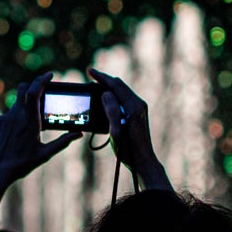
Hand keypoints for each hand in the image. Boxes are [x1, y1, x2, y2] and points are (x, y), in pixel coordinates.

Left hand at [0, 73, 81, 199]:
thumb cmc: (21, 164)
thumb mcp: (45, 154)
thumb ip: (63, 142)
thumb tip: (78, 134)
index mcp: (29, 120)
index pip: (34, 92)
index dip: (41, 80)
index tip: (49, 75)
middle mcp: (15, 116)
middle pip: (23, 90)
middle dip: (33, 87)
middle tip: (42, 90)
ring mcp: (4, 118)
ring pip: (16, 103)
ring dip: (25, 104)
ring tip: (33, 117)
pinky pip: (8, 114)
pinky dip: (16, 116)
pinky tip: (19, 130)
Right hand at [90, 68, 171, 189]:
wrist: (142, 160)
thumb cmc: (128, 149)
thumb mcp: (116, 130)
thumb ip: (112, 110)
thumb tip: (105, 92)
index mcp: (134, 107)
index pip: (116, 86)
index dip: (102, 78)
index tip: (90, 71)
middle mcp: (139, 105)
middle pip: (120, 86)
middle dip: (105, 80)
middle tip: (91, 77)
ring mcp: (139, 109)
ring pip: (122, 91)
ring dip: (109, 87)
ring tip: (95, 85)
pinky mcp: (137, 114)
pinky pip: (124, 98)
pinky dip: (113, 94)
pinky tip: (105, 98)